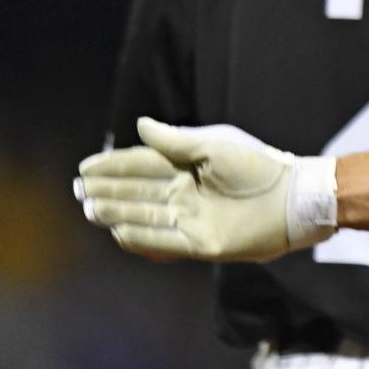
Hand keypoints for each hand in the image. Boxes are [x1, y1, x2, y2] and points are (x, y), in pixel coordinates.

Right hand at [74, 118, 336, 262]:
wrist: (290, 200)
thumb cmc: (256, 167)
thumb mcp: (213, 147)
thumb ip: (174, 141)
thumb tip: (139, 125)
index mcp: (189, 166)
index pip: (143, 165)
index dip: (114, 166)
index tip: (86, 166)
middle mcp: (186, 193)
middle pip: (138, 192)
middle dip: (109, 191)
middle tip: (79, 191)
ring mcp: (191, 218)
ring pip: (145, 216)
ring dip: (117, 213)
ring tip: (90, 210)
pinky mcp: (199, 243)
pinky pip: (163, 241)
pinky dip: (140, 237)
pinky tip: (118, 232)